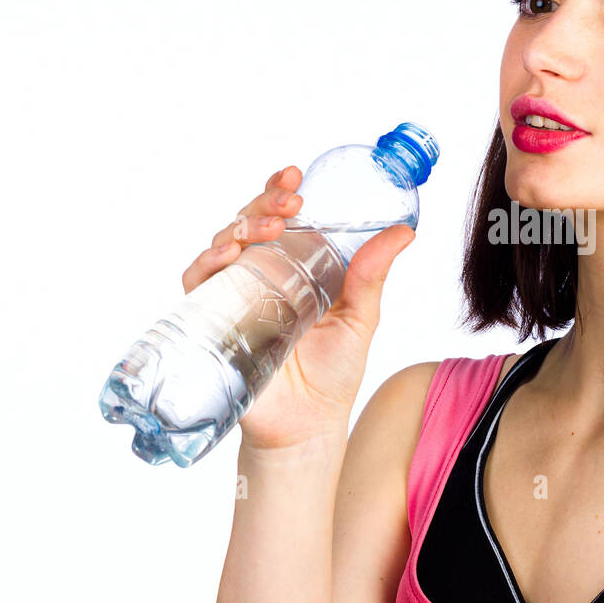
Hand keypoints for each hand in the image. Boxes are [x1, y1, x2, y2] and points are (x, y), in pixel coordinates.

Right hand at [181, 165, 415, 451]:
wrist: (307, 428)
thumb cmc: (332, 374)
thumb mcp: (360, 318)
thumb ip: (372, 275)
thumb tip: (405, 231)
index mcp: (293, 267)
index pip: (279, 218)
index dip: (278, 191)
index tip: (294, 174)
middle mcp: (260, 276)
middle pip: (249, 224)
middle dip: (263, 203)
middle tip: (289, 200)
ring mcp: (235, 296)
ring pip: (223, 245)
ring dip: (241, 227)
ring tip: (268, 228)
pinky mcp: (214, 322)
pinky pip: (199, 285)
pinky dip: (208, 265)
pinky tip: (228, 256)